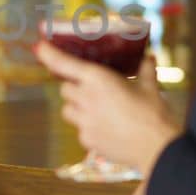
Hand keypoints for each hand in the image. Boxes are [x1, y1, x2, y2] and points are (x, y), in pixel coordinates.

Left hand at [34, 46, 179, 173]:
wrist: (156, 148)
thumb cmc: (153, 114)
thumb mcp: (150, 87)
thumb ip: (145, 69)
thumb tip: (148, 57)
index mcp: (98, 80)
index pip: (64, 64)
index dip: (48, 54)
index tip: (39, 46)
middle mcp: (86, 99)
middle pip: (65, 89)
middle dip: (73, 86)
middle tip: (90, 88)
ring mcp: (84, 121)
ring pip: (68, 110)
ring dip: (76, 106)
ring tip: (96, 109)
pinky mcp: (86, 140)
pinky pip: (79, 129)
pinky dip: (88, 126)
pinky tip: (106, 128)